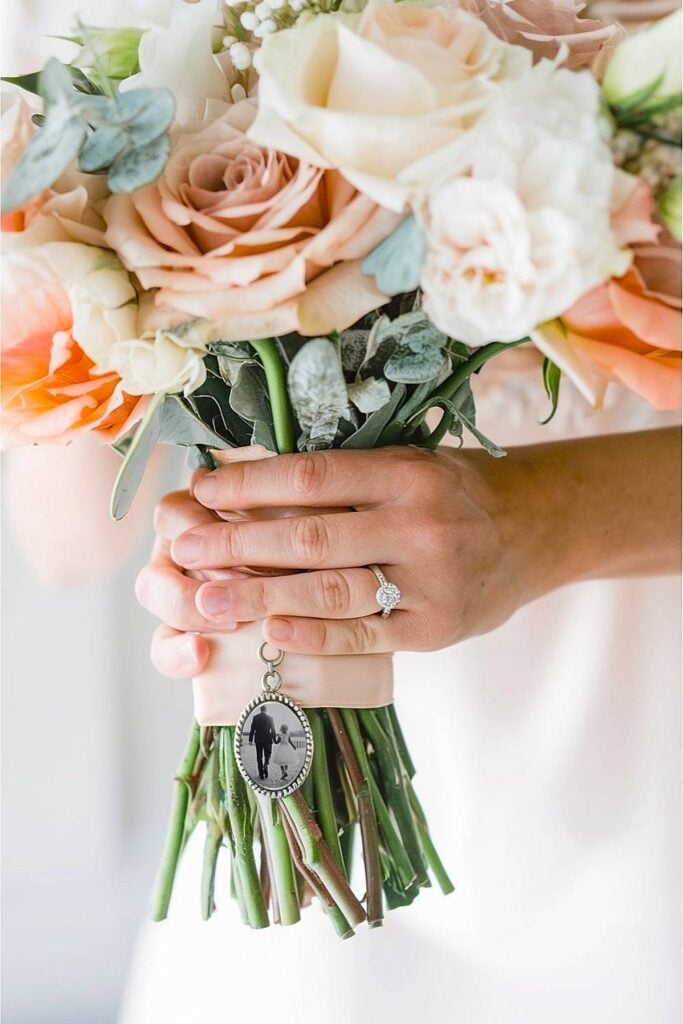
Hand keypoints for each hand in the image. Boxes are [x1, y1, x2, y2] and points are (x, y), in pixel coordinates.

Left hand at [138, 446, 555, 669]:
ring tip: (207, 601)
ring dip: (261, 597)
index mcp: (406, 473)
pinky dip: (317, 635)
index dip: (249, 485)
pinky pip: (366, 635)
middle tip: (185, 549)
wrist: (535, 529)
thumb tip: (254, 479)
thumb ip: (347, 476)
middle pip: (310, 536)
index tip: (201, 492)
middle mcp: (419, 523)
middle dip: (237, 544)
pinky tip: (272, 633)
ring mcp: (430, 580)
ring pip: (332, 589)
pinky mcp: (437, 628)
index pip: (310, 476)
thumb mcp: (410, 463)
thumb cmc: (455, 492)